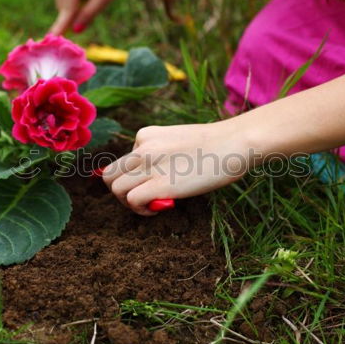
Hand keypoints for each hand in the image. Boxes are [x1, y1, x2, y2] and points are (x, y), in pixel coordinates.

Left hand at [101, 121, 251, 215]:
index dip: (134, 177)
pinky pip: (132, 200)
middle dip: (122, 191)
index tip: (152, 183)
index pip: (123, 161)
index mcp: (145, 135)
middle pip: (110, 175)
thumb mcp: (177, 140)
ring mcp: (149, 165)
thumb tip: (150, 179)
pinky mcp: (160, 184)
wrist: (234, 143)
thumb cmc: (214, 145)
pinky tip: (158, 208)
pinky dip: (140, 209)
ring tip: (150, 204)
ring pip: (116, 189)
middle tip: (143, 198)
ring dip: (129, 202)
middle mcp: (142, 148)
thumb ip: (159, 154)